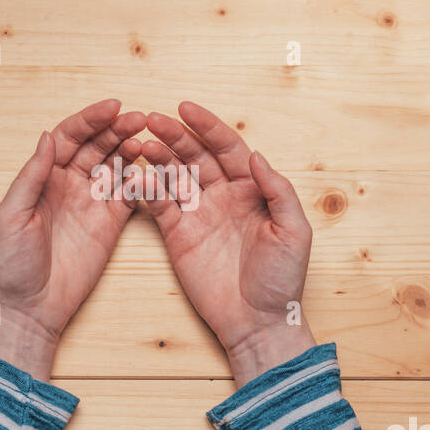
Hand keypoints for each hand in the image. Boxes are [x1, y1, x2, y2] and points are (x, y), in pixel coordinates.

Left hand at [0, 99, 144, 380]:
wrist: (31, 306)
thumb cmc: (12, 262)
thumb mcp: (12, 214)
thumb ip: (32, 175)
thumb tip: (47, 136)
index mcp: (44, 177)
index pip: (70, 137)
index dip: (89, 120)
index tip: (112, 107)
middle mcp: (69, 184)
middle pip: (96, 146)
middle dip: (116, 129)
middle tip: (138, 118)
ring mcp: (92, 203)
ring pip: (115, 165)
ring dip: (130, 149)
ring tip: (145, 138)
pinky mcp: (110, 224)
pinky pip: (129, 196)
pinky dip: (140, 181)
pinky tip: (148, 170)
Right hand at [141, 101, 315, 387]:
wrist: (258, 321)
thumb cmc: (282, 279)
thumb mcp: (293, 231)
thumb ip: (277, 190)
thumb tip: (256, 154)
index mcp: (253, 188)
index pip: (227, 147)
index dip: (208, 126)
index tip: (185, 107)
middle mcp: (224, 195)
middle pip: (196, 155)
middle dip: (174, 136)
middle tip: (152, 120)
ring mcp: (199, 213)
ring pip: (174, 175)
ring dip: (157, 157)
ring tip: (140, 143)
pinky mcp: (178, 234)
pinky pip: (160, 205)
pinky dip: (147, 189)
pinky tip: (136, 175)